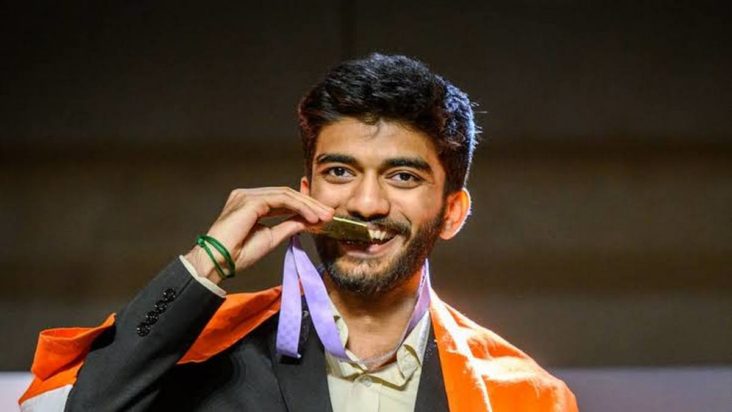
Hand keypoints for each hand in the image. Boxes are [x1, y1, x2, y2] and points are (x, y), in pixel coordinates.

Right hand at [185, 187, 333, 283]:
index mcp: (251, 203)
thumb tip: (307, 221)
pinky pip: (281, 200)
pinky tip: (312, 217)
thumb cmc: (237, 254)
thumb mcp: (271, 238)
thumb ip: (288, 226)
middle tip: (330, 214)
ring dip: (308, 205)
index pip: (283, 200)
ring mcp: (248, 196)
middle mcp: (248, 195)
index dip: (305, 206)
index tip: (323, 217)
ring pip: (286, 195)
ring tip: (324, 216)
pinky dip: (299, 207)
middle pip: (286, 194)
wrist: (218, 262)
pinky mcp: (250, 201)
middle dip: (310, 204)